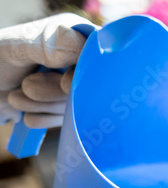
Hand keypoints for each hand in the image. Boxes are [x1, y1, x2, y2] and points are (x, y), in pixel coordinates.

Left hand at [0, 14, 94, 128]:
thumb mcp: (18, 46)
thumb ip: (49, 45)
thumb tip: (84, 48)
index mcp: (75, 35)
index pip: (102, 56)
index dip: (88, 73)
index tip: (65, 83)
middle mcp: (81, 61)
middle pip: (90, 88)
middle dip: (53, 93)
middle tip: (26, 86)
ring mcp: (76, 87)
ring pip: (76, 108)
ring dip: (41, 105)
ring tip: (17, 95)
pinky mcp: (67, 109)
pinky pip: (65, 123)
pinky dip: (41, 118)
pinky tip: (26, 108)